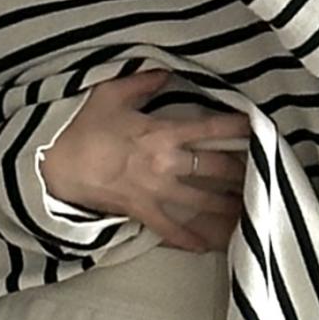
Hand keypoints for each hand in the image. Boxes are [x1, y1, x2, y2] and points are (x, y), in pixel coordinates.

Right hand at [44, 68, 249, 252]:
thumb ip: (142, 83)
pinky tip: (207, 246)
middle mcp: (167, 164)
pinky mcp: (141, 212)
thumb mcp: (110, 93)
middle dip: (243, 171)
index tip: (260, 127)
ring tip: (251, 209)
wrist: (53, 164)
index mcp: (163, 133)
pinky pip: (171, 230)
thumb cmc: (80, 126)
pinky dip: (189, 239)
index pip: (211, 130)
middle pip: (216, 169)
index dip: (238, 128)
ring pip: (203, 202)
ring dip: (228, 206)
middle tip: (265, 173)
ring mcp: (156, 192)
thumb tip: (164, 73)